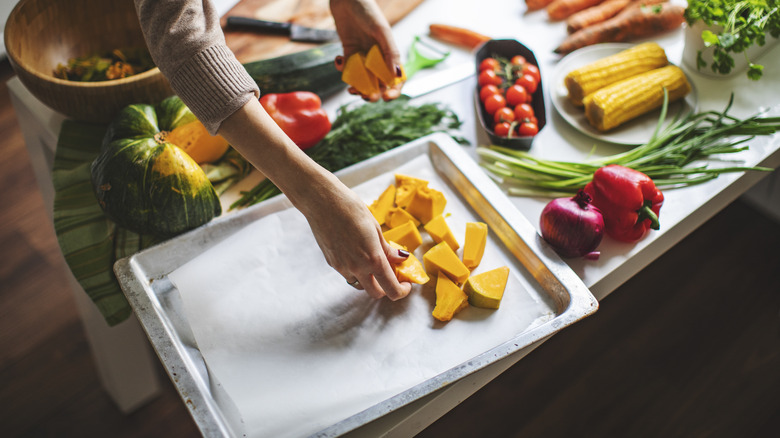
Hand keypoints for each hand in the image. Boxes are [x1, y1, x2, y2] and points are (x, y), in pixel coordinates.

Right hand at [302, 176, 412, 300]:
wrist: (322, 202)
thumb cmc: (351, 209)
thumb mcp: (375, 227)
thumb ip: (387, 248)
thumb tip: (401, 258)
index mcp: (373, 259)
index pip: (391, 289)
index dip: (402, 291)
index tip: (405, 284)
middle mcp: (357, 268)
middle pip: (375, 293)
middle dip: (386, 288)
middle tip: (392, 276)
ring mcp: (342, 267)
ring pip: (360, 285)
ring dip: (369, 280)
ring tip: (373, 263)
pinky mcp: (331, 263)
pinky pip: (348, 275)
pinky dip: (356, 271)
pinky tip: (357, 255)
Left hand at [330, 0, 404, 101]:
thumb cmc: (367, 10)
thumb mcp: (381, 31)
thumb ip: (390, 53)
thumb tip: (397, 75)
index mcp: (390, 54)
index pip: (397, 78)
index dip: (394, 90)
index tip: (387, 97)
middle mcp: (378, 57)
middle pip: (379, 84)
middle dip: (373, 93)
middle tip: (365, 95)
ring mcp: (363, 56)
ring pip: (362, 80)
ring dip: (357, 86)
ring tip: (350, 86)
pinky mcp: (349, 53)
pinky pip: (348, 69)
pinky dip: (343, 69)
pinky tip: (339, 60)